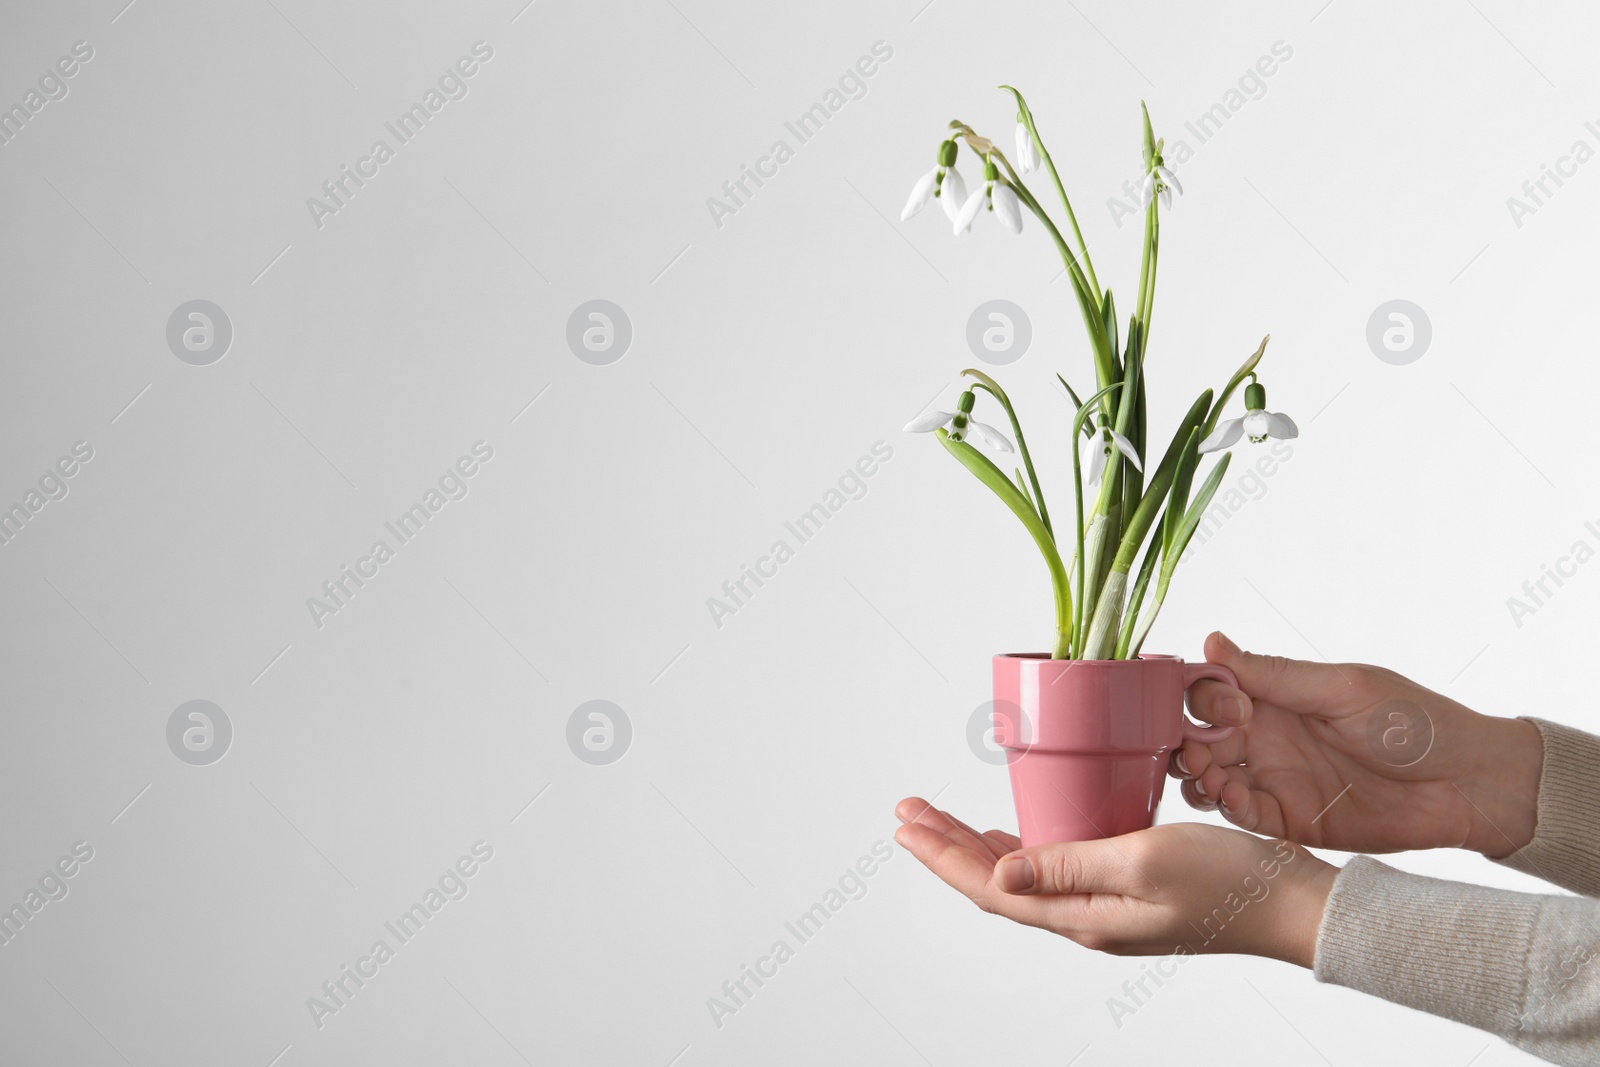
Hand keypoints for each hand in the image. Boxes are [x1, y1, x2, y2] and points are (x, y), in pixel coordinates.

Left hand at [893, 798, 1335, 966]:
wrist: (1292, 904)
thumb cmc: (1230, 879)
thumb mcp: (1143, 858)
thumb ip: (1068, 865)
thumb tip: (1000, 876)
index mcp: (1083, 916)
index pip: (989, 889)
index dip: (942, 855)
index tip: (906, 823)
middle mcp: (1085, 920)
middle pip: (994, 885)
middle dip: (946, 846)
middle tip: (908, 812)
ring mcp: (1105, 910)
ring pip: (1020, 880)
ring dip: (976, 847)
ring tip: (939, 820)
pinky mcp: (1125, 895)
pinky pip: (1053, 874)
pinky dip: (1020, 850)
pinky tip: (1012, 836)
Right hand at [1177, 632, 1542, 856]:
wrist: (1466, 784)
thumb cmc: (1416, 723)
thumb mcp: (1343, 688)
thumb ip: (1275, 675)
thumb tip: (1213, 642)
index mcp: (1276, 698)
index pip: (1211, 692)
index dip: (1203, 698)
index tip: (1228, 707)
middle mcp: (1266, 738)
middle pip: (1198, 737)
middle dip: (1185, 742)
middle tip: (1200, 750)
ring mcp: (1275, 780)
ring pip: (1208, 778)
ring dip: (1197, 777)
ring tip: (1211, 776)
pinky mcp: (1290, 821)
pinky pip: (1242, 816)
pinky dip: (1227, 808)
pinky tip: (1235, 799)